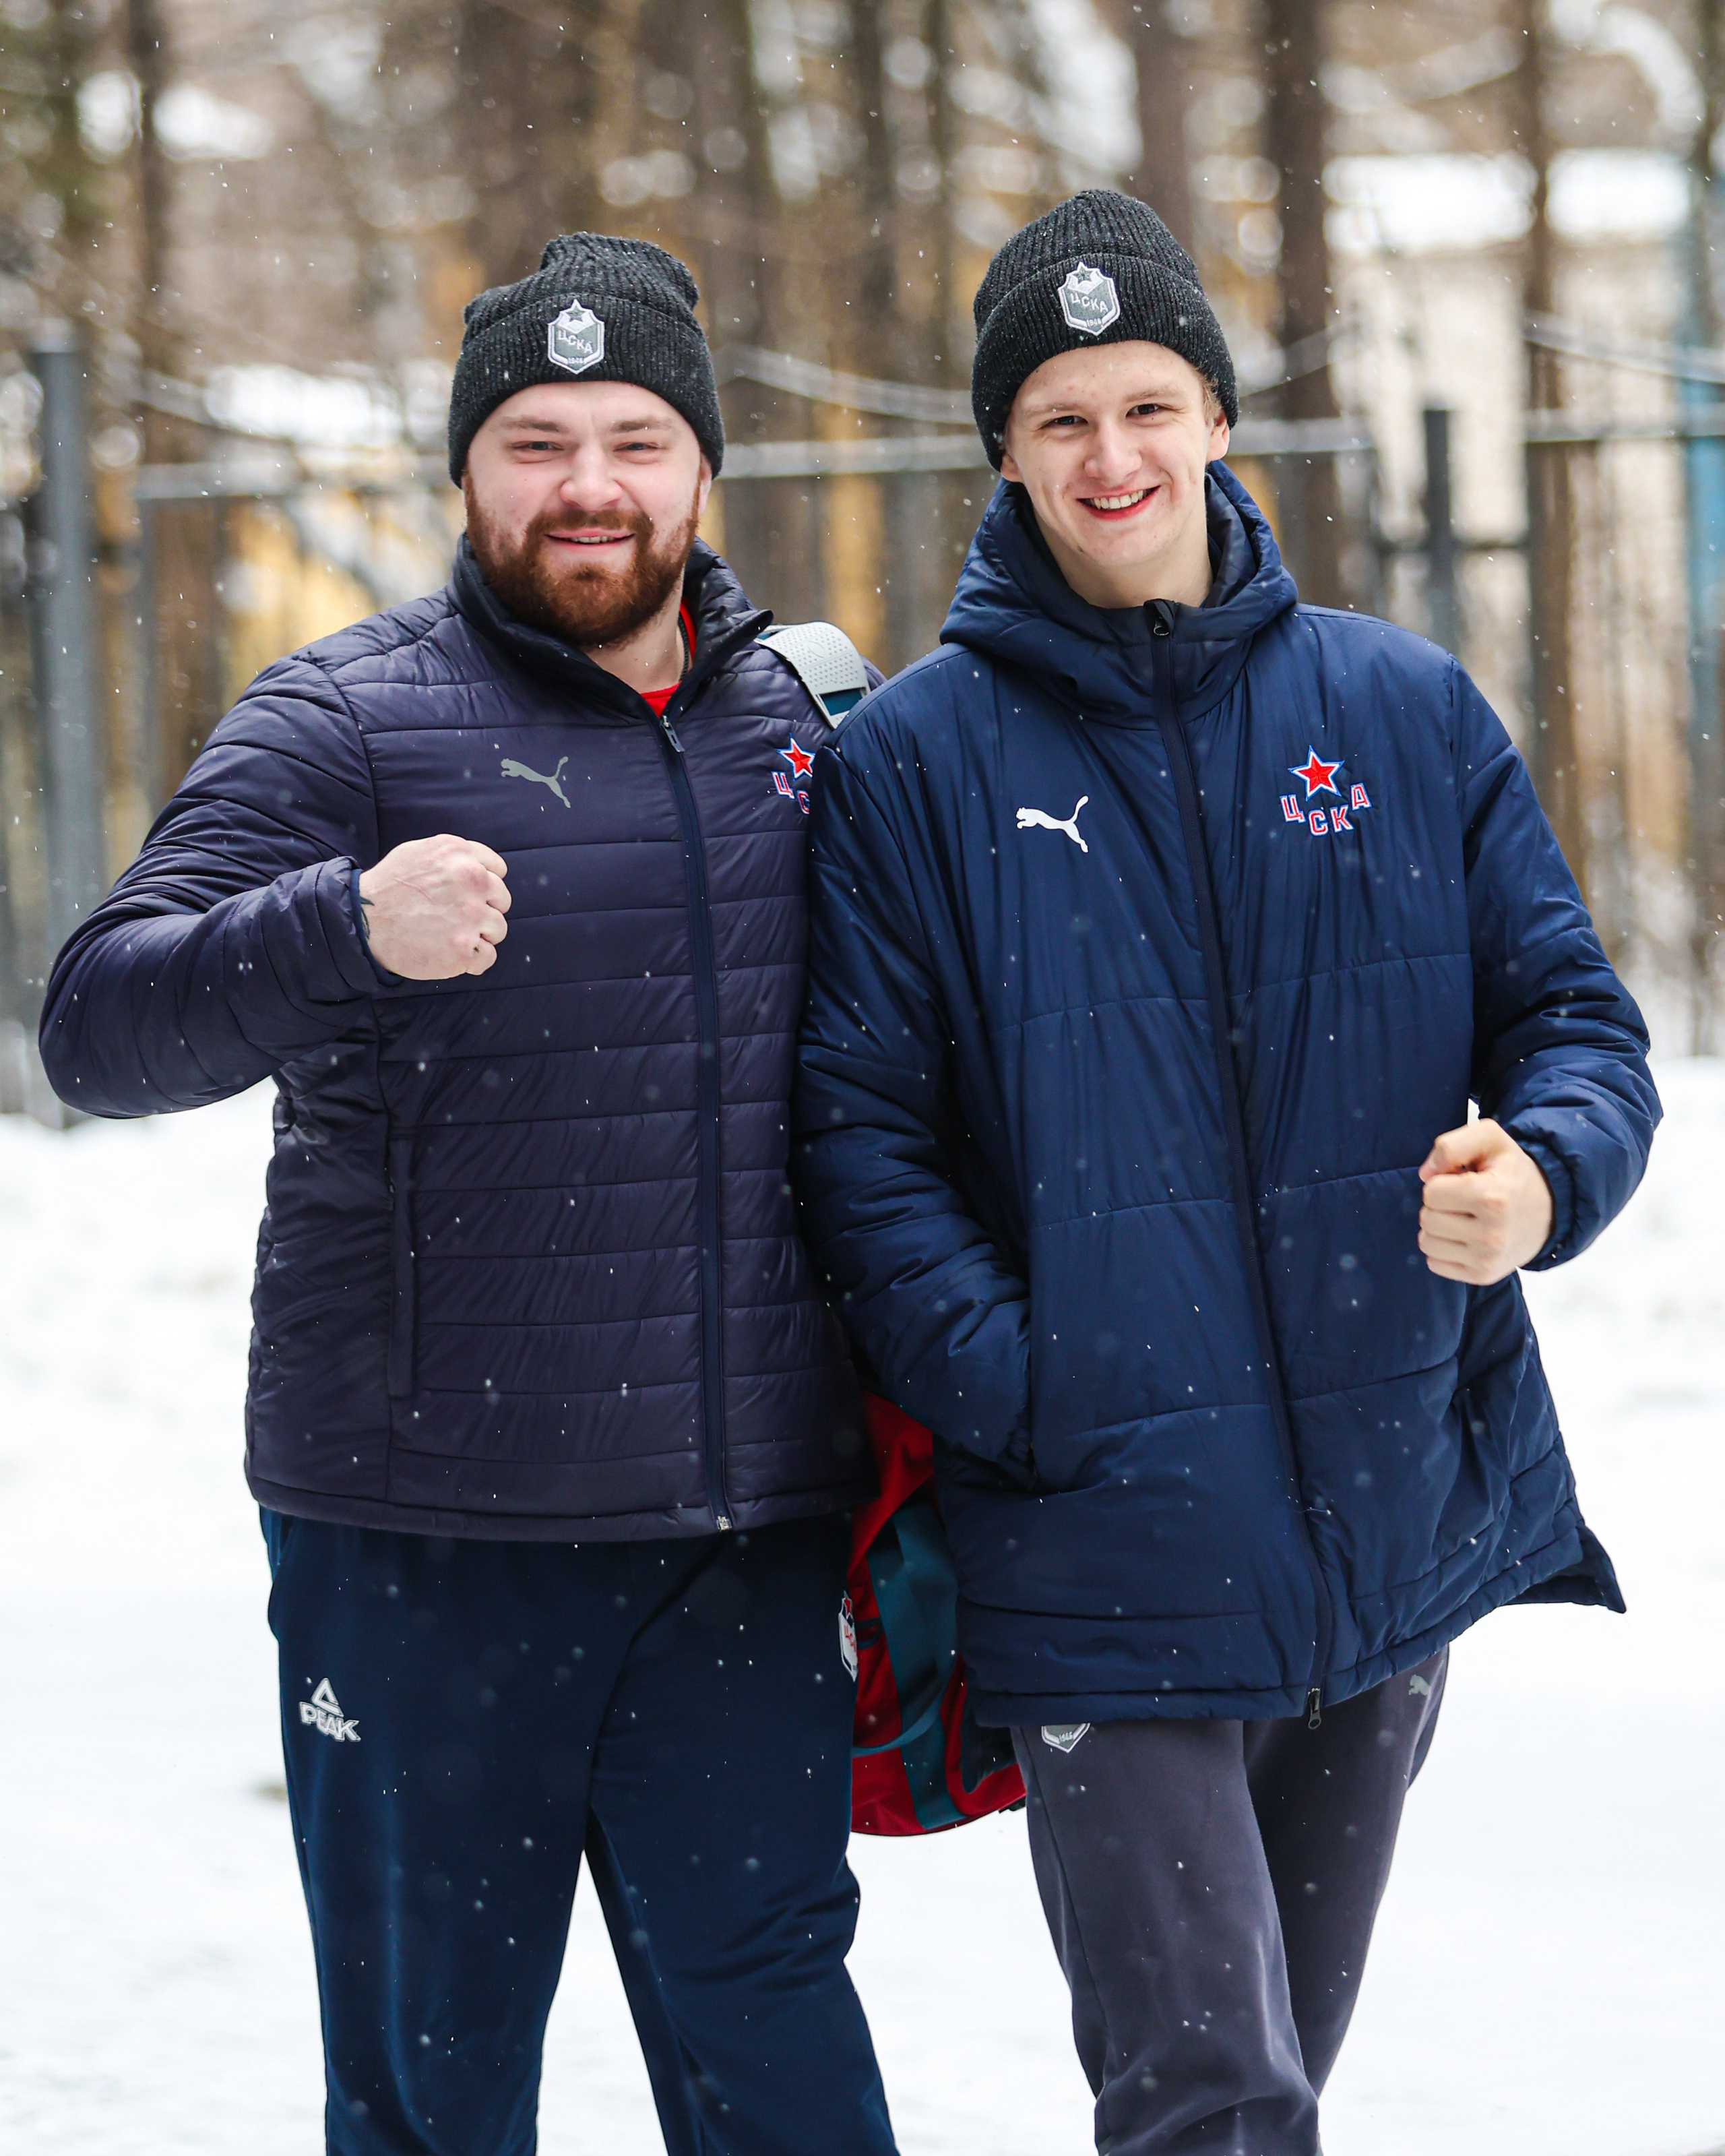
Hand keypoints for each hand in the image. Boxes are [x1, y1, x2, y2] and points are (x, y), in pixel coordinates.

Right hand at [357, 835, 510, 978]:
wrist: (364, 921)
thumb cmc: (389, 887)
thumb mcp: (421, 851)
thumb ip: (456, 856)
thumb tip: (481, 866)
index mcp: (462, 856)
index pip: (498, 871)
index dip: (484, 885)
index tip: (469, 894)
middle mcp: (472, 883)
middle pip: (502, 901)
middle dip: (485, 909)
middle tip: (458, 917)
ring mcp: (469, 918)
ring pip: (498, 930)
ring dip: (480, 935)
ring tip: (452, 935)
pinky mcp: (462, 950)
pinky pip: (487, 958)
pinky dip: (474, 960)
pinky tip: (454, 955)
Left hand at [1417, 1119, 1552, 1284]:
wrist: (1547, 1210)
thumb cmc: (1511, 1172)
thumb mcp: (1490, 1139)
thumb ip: (1452, 1145)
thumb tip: (1424, 1174)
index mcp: (1492, 1198)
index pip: (1431, 1192)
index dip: (1442, 1183)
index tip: (1464, 1182)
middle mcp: (1491, 1235)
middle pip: (1427, 1218)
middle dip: (1440, 1206)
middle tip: (1466, 1202)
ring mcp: (1487, 1260)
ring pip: (1426, 1242)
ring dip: (1438, 1228)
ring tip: (1464, 1219)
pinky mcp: (1482, 1276)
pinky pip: (1434, 1263)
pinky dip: (1444, 1249)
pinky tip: (1465, 1238)